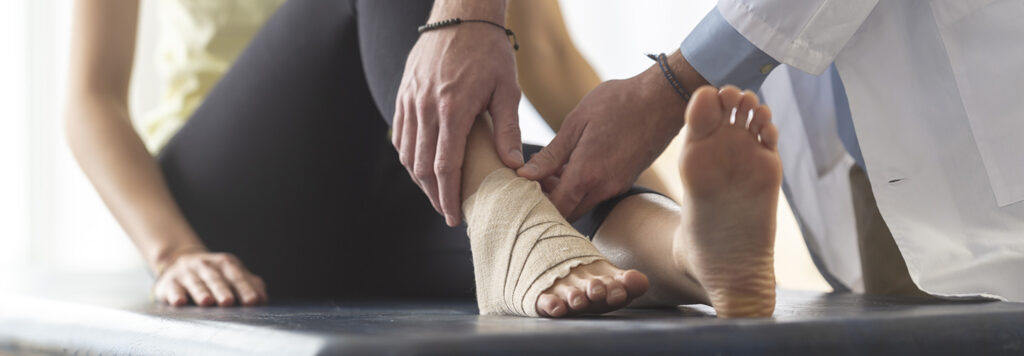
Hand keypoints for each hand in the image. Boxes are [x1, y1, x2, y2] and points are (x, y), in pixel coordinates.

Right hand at [153, 251, 267, 306]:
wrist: (180, 261)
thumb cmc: (215, 274)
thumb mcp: (232, 274)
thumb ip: (250, 285)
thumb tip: (263, 299)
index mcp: (225, 264)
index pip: (237, 276)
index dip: (245, 289)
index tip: (253, 302)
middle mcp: (206, 266)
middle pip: (216, 279)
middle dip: (222, 290)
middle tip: (229, 302)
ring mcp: (186, 273)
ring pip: (195, 283)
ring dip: (201, 292)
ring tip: (207, 302)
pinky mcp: (169, 283)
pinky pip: (172, 289)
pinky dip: (175, 295)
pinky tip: (179, 302)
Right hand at [393, 0, 522, 226]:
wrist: (461, 16)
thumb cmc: (489, 52)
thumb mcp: (507, 90)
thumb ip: (508, 130)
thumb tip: (515, 168)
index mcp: (452, 109)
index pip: (444, 166)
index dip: (447, 197)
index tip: (453, 217)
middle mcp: (425, 108)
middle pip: (421, 167)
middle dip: (433, 195)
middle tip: (446, 211)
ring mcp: (410, 101)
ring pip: (407, 154)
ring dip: (419, 179)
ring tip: (436, 193)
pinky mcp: (404, 94)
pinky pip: (401, 134)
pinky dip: (409, 156)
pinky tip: (422, 166)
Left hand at [517, 65, 689, 219]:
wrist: (663, 99)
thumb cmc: (618, 103)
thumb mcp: (576, 123)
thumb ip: (551, 155)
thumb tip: (525, 174)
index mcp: (587, 174)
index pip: (555, 208)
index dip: (535, 203)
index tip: (524, 187)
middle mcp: (604, 188)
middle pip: (568, 212)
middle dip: (549, 201)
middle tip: (535, 178)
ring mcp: (618, 186)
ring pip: (583, 203)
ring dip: (566, 193)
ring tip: (553, 169)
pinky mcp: (626, 180)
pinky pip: (598, 193)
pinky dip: (582, 186)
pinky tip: (574, 164)